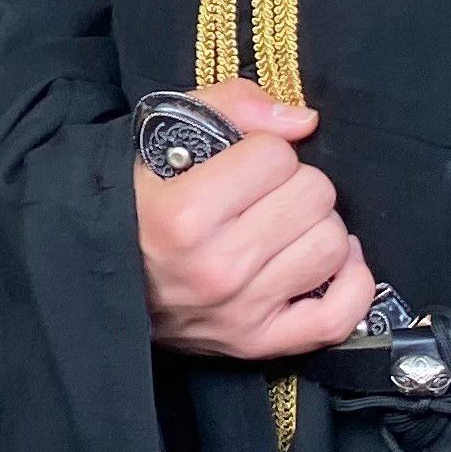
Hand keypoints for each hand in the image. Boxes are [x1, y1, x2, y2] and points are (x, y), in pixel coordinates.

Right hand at [135, 81, 376, 358]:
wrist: (99, 277)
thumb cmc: (134, 202)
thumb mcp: (160, 138)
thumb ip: (232, 107)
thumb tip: (303, 121)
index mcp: (185, 214)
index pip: (277, 156)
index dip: (263, 150)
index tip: (241, 162)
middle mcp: (217, 267)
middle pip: (313, 197)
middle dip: (293, 183)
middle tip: (264, 193)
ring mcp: (240, 312)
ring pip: (333, 245)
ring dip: (316, 227)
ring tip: (285, 225)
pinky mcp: (257, 343)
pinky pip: (338, 317)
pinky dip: (351, 284)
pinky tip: (332, 260)